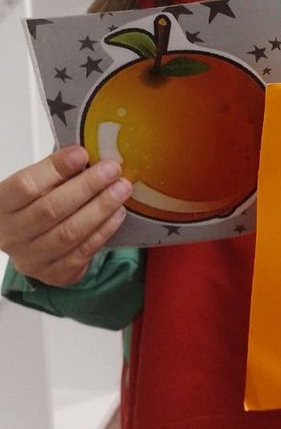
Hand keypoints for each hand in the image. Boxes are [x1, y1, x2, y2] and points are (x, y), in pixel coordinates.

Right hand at [0, 146, 131, 285]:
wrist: (28, 242)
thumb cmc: (33, 206)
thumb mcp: (35, 186)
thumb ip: (56, 172)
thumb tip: (89, 155)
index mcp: (2, 206)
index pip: (26, 186)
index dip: (55, 169)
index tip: (82, 154)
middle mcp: (12, 235)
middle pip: (51, 210)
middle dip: (87, 187)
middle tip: (112, 170)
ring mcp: (31, 259)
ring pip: (69, 234)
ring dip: (100, 209)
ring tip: (121, 189)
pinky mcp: (53, 274)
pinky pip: (82, 252)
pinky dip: (103, 231)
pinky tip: (117, 213)